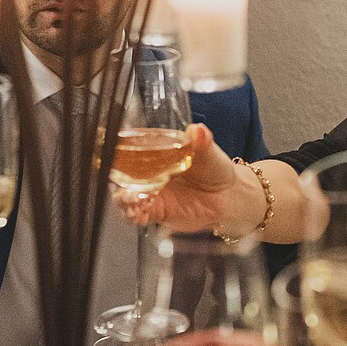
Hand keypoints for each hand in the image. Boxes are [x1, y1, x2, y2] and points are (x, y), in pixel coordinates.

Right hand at [117, 126, 258, 233]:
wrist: (227, 197)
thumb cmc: (215, 169)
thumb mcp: (209, 153)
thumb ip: (202, 142)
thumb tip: (199, 130)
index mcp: (157, 153)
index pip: (132, 150)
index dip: (122, 153)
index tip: (119, 155)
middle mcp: (149, 172)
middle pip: (123, 174)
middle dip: (120, 179)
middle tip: (126, 182)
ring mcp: (151, 192)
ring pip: (125, 196)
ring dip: (124, 199)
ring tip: (133, 199)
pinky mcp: (155, 211)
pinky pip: (137, 215)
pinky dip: (134, 215)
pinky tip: (138, 213)